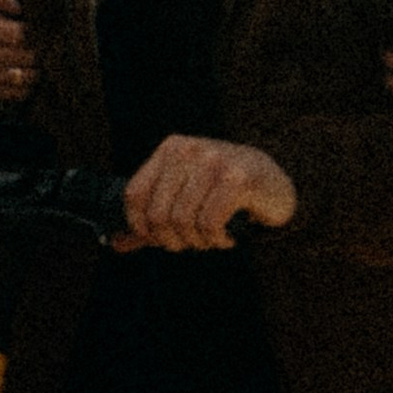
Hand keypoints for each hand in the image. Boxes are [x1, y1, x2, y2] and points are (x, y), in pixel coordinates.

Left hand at [114, 133, 295, 251]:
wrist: (275, 184)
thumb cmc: (225, 193)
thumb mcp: (185, 198)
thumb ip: (151, 220)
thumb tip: (117, 243)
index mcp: (171, 149)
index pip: (134, 195)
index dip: (141, 227)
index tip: (158, 239)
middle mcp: (190, 149)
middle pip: (159, 214)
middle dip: (173, 239)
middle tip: (192, 242)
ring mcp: (214, 161)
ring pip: (183, 221)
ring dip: (197, 241)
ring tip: (211, 238)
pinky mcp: (237, 178)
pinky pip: (209, 223)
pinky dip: (216, 239)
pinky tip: (226, 236)